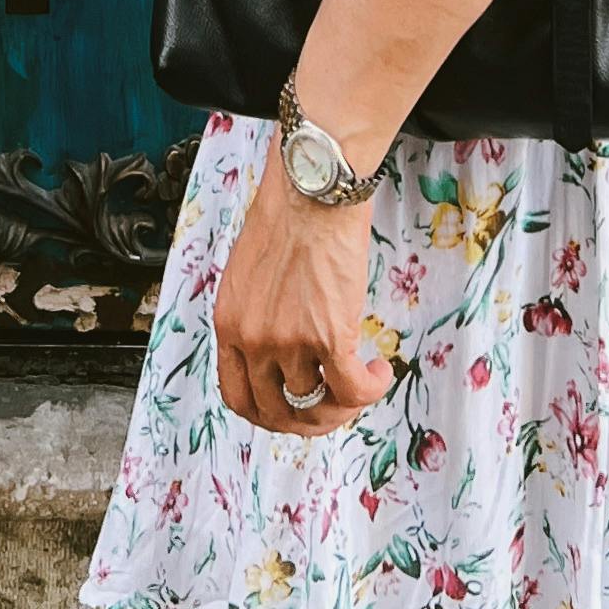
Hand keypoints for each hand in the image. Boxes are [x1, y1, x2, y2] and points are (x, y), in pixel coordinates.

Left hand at [213, 147, 392, 437]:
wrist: (312, 188)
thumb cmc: (288, 218)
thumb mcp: (248, 275)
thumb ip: (256, 317)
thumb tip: (280, 353)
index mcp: (228, 324)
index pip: (237, 397)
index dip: (267, 413)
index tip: (290, 409)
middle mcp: (253, 340)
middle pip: (276, 412)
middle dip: (307, 420)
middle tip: (333, 406)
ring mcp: (289, 341)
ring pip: (316, 405)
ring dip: (344, 403)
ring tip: (362, 380)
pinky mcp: (330, 335)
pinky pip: (352, 390)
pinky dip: (370, 390)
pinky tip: (380, 372)